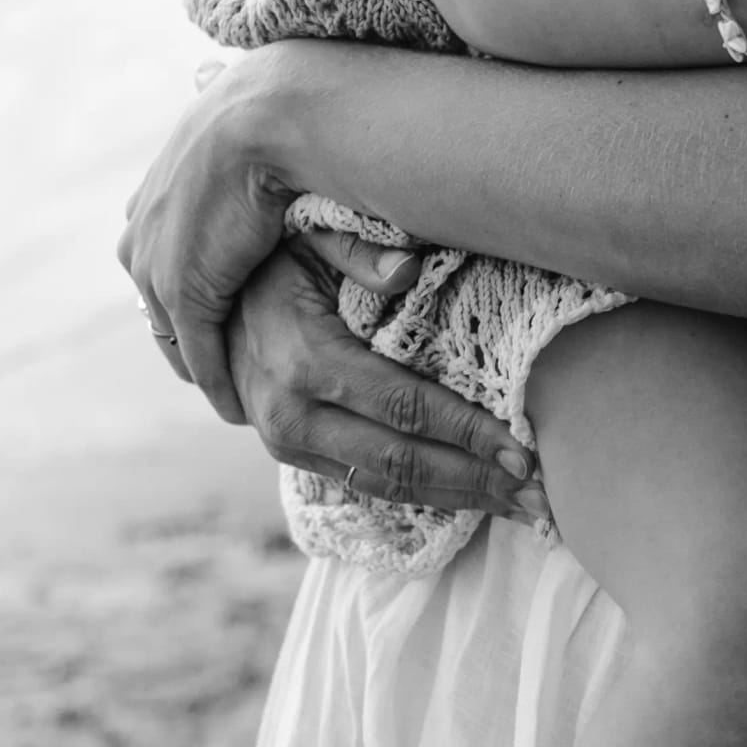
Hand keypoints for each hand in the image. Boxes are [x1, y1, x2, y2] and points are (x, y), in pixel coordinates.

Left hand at [121, 54, 302, 420]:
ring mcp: (155, 264)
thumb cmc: (272, 112)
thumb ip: (229, 128)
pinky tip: (241, 405)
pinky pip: (198, 353)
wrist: (264, 117)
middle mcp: (140, 230)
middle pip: (159, 303)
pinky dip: (220, 381)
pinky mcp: (181, 292)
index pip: (160, 258)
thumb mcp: (238, 122)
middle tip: (225, 368)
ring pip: (176, 334)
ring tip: (239, 394)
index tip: (221, 315)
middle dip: (189, 337)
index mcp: (152, 191)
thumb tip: (210, 77)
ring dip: (206, 365)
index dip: (190, 289)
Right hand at [229, 251, 538, 524]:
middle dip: (476, 480)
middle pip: (401, 461)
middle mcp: (292, 414)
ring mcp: (288, 443)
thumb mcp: (311, 238)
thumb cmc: (275, 259)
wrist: (206, 303)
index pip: (404, 408)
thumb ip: (359, 251)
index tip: (524, 451)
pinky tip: (473, 498)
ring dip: (460, 499)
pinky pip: (367, 485)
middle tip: (540, 496)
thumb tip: (412, 268)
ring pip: (387, 485)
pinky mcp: (293, 456)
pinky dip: (425, 495)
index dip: (467, 433)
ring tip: (522, 509)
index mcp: (305, 361)